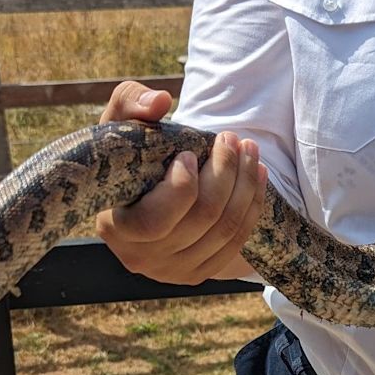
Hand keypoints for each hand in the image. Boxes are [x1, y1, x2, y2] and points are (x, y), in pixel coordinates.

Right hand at [93, 81, 265, 283]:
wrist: (140, 196)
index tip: (190, 154)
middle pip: (201, 220)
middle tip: (231, 138)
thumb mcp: (121, 125)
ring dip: (245, 185)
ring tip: (250, 150)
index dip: (181, 187)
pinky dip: (252, 205)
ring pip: (225, 230)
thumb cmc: (129, 156)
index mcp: (117, 229)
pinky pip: (237, 242)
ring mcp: (173, 272)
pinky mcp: (199, 273)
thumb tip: (161, 101)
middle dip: (225, 173)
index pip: (155, 220)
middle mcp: (143, 259)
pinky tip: (257, 175)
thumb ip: (131, 103)